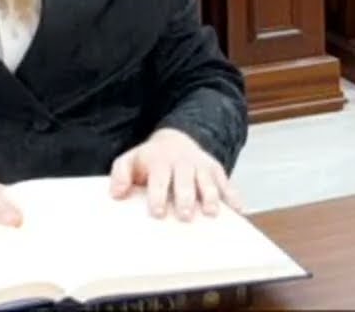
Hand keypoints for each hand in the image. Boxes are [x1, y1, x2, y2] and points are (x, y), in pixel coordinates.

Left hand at [109, 128, 242, 220]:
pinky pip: (227, 182)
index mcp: (160, 162)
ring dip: (210, 196)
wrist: (176, 139)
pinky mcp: (216, 170)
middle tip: (184, 215)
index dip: (158, 195)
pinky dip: (233, 195)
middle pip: (185, 180)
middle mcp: (182, 163)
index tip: (157, 212)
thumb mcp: (130, 160)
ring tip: (211, 213)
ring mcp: (201, 166)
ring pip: (208, 180)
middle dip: (185, 197)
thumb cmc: (150, 159)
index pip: (159, 178)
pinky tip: (238, 210)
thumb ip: (120, 174)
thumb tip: (116, 193)